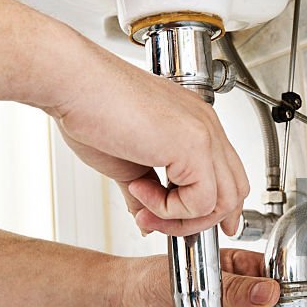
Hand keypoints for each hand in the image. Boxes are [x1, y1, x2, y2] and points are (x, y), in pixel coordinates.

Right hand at [48, 34, 248, 236]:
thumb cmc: (90, 107)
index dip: (213, 207)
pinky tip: (139, 189)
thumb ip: (145, 192)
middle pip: (234, 190)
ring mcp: (204, 133)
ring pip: (225, 200)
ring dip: (182, 218)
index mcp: (193, 123)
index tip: (190, 224)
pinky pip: (202, 200)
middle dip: (196, 220)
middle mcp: (205, 125)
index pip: (227, 174)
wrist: (73, 83)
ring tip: (144, 209)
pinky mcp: (194, 145)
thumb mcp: (125, 162)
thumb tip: (147, 220)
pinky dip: (170, 209)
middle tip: (155, 220)